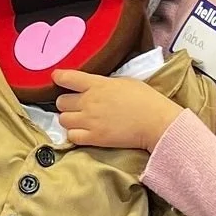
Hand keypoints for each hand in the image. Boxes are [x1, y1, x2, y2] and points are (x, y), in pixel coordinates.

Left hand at [51, 71, 185, 151]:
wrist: (157, 123)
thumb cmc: (146, 100)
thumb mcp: (125, 81)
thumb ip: (104, 83)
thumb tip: (94, 85)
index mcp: (97, 84)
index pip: (67, 78)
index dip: (59, 77)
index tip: (57, 78)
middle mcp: (89, 101)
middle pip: (61, 102)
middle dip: (67, 104)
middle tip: (77, 106)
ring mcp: (90, 121)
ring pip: (62, 119)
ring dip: (69, 120)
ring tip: (80, 120)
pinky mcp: (94, 138)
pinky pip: (71, 136)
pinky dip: (75, 135)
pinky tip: (84, 133)